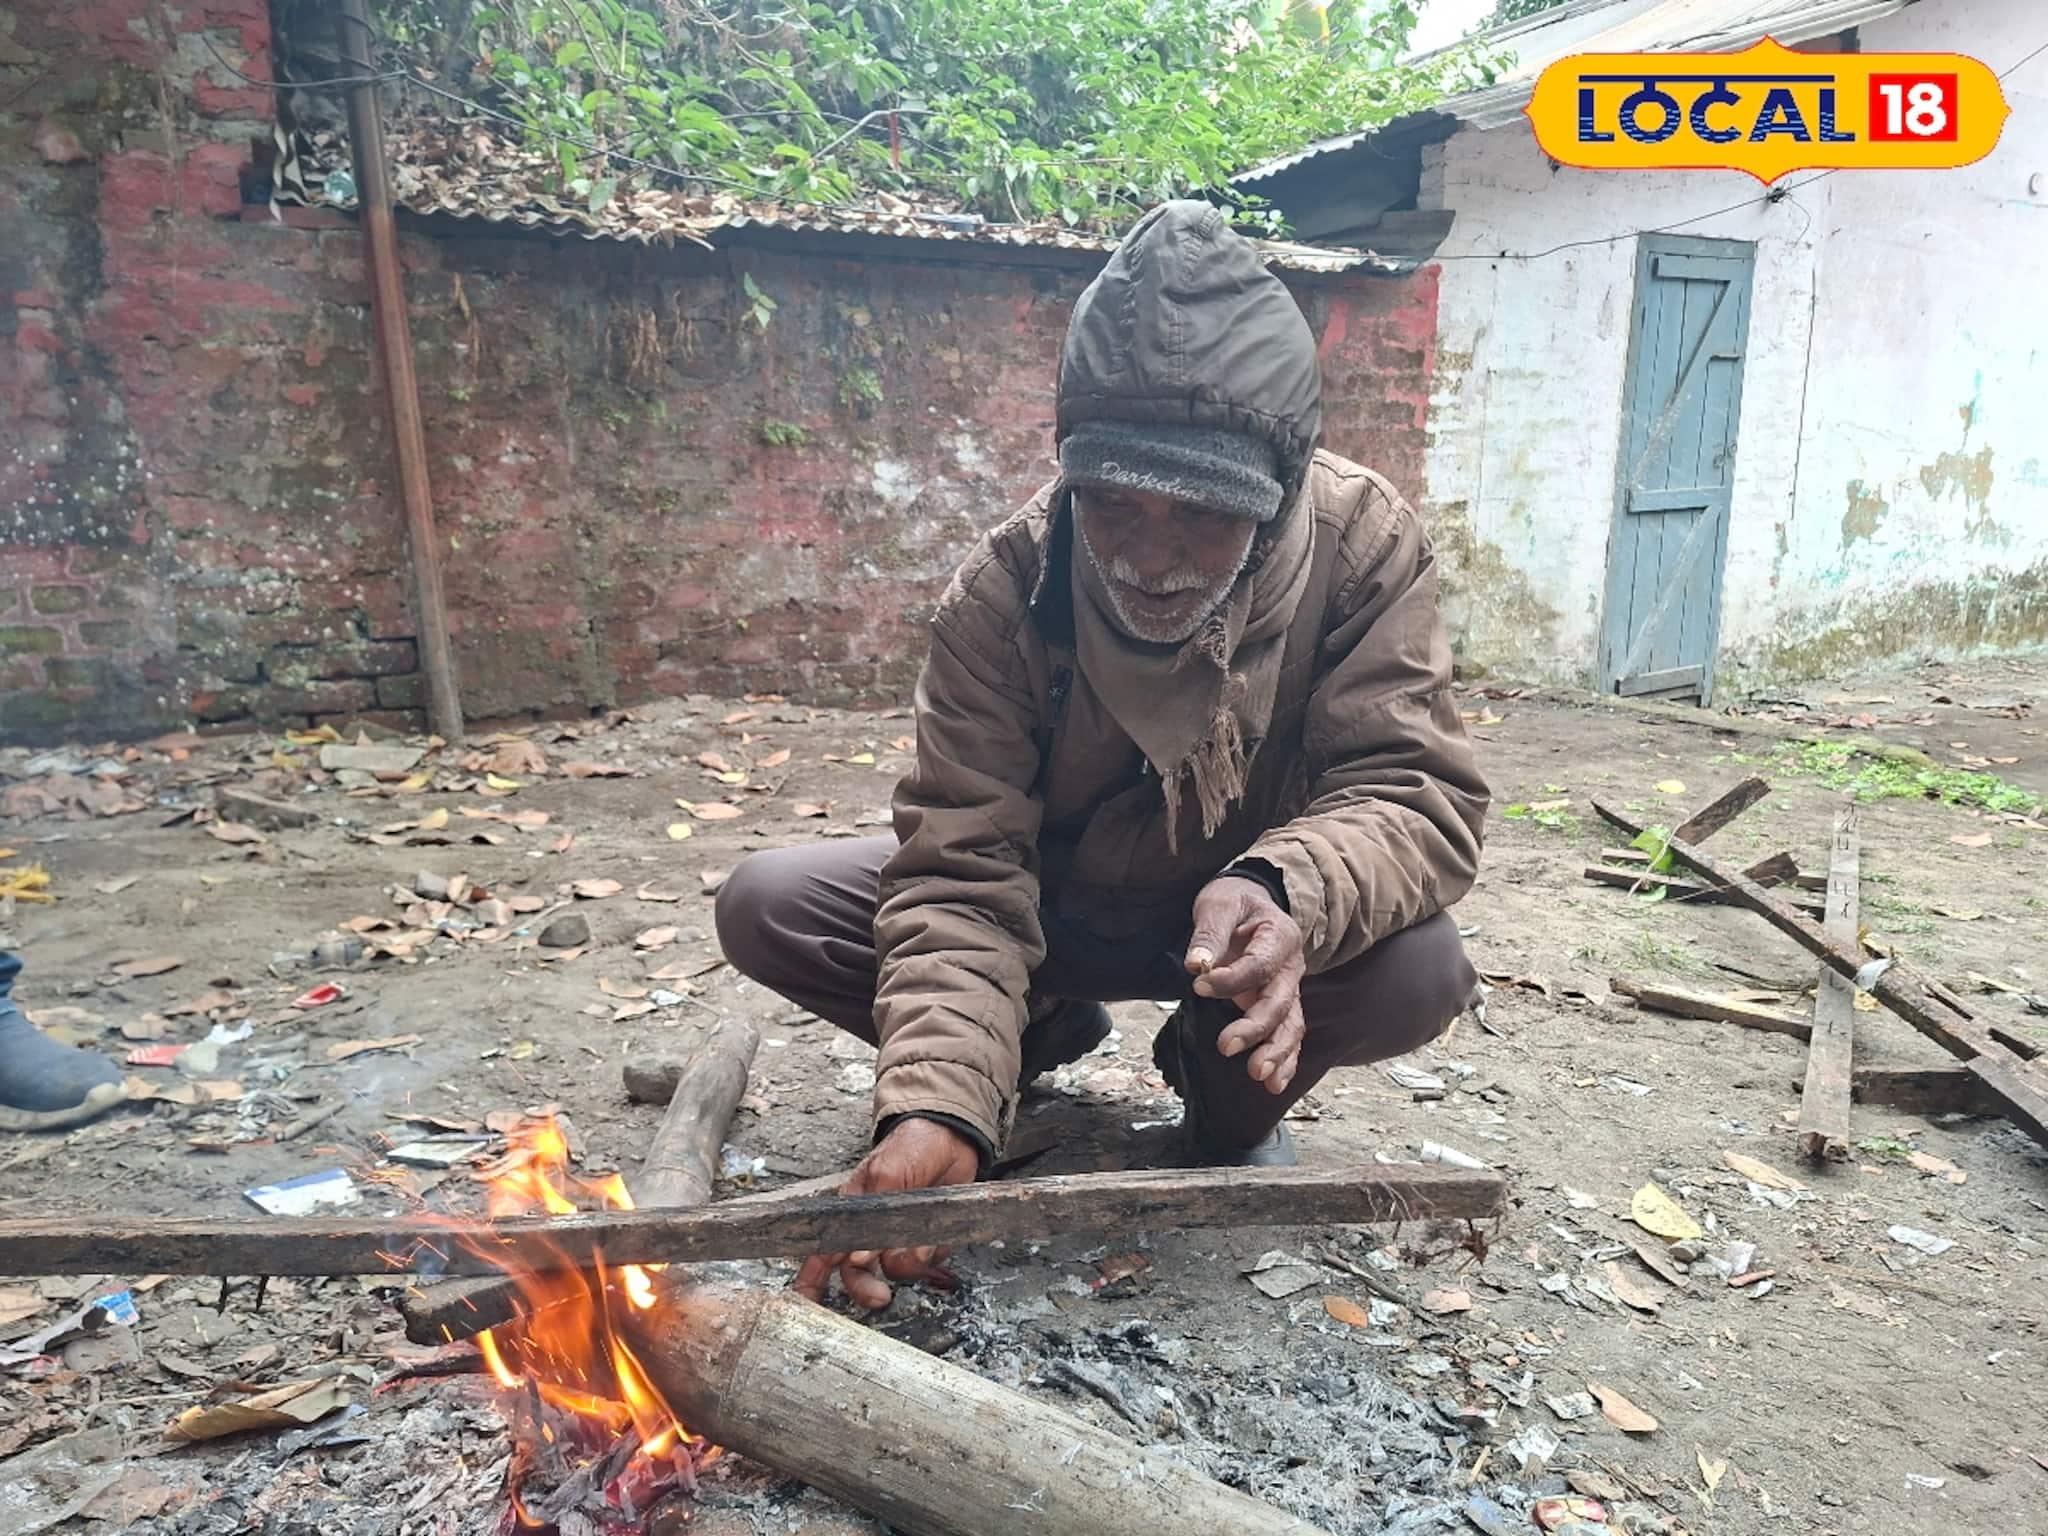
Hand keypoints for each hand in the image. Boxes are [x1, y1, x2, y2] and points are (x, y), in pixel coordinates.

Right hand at [792, 1116, 979, 1308]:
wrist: (952, 1138)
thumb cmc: (908, 1148)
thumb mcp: (885, 1173)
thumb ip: (872, 1214)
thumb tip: (858, 1258)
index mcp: (850, 1213)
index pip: (823, 1252)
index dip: (812, 1281)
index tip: (805, 1305)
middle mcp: (872, 1231)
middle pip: (858, 1273)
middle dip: (866, 1288)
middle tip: (880, 1297)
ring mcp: (901, 1237)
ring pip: (897, 1269)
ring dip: (911, 1260)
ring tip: (924, 1240)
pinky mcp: (929, 1241)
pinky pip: (930, 1262)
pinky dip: (936, 1253)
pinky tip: (939, 1232)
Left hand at [1184, 875, 1305, 1094]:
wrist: (1252, 903)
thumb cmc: (1234, 902)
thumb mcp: (1219, 903)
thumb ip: (1209, 932)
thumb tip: (1197, 964)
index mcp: (1279, 936)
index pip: (1260, 965)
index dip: (1231, 979)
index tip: (1199, 985)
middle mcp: (1290, 967)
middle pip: (1280, 1002)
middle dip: (1255, 1028)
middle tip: (1225, 1046)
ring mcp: (1288, 990)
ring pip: (1291, 1026)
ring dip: (1276, 1053)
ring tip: (1257, 1074)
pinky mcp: (1280, 1007)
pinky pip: (1289, 1036)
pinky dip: (1285, 1061)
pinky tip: (1273, 1084)